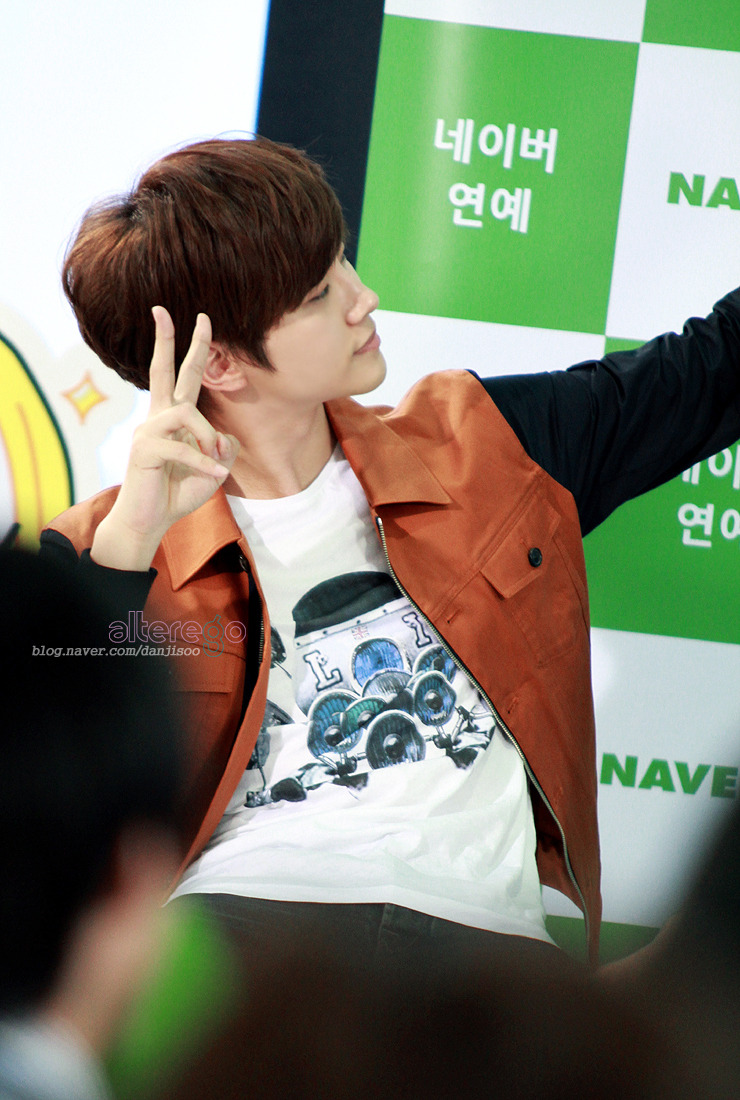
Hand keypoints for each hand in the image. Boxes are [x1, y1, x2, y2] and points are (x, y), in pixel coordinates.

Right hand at [91, 308, 238, 569]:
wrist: (150, 521)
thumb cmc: (178, 493)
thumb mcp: (214, 469)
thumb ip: (225, 448)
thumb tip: (224, 436)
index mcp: (173, 418)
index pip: (183, 375)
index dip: (194, 347)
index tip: (201, 318)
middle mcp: (157, 418)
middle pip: (161, 371)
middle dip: (165, 339)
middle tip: (162, 308)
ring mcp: (147, 432)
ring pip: (187, 414)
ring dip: (208, 438)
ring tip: (215, 462)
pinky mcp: (144, 450)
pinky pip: (184, 449)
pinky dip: (203, 464)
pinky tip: (215, 477)